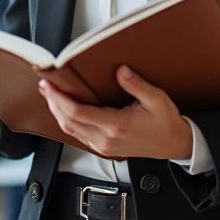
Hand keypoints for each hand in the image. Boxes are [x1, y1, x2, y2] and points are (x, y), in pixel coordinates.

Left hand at [39, 65, 192, 159]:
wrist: (174, 144)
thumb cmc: (165, 122)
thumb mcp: (156, 99)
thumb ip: (137, 84)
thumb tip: (121, 70)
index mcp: (116, 126)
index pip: (78, 112)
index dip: (59, 99)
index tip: (50, 85)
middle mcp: (106, 139)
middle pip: (68, 121)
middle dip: (53, 103)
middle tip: (45, 86)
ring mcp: (103, 146)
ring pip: (70, 130)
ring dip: (57, 112)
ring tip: (50, 95)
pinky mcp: (103, 148)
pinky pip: (78, 135)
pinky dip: (67, 121)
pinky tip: (65, 109)